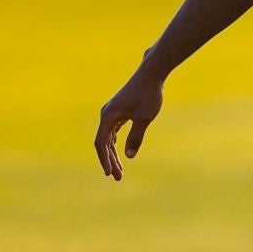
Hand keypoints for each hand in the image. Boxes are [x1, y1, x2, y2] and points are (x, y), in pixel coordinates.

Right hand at [94, 66, 164, 180]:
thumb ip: (136, 137)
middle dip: (110, 160)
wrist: (151, 74)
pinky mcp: (119, 112)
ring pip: (108, 138)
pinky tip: (120, 154)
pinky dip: (115, 144)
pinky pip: (113, 132)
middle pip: (103, 143)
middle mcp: (106, 114)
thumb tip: (128, 156)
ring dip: (112, 154)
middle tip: (117, 177)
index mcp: (108, 116)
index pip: (101, 143)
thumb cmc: (148, 94)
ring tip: (119, 170)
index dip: (104, 159)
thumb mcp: (144, 117)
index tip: (110, 173)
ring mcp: (112, 113)